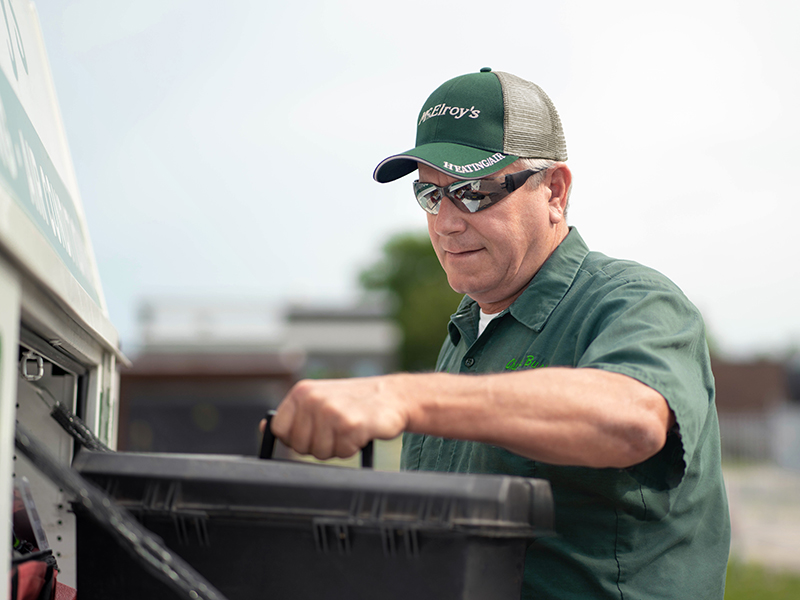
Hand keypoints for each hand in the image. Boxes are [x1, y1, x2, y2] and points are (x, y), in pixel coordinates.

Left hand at [264, 376, 409, 459]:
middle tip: (335, 430)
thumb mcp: (319, 400)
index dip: (294, 438)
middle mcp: (314, 399)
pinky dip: (353, 448)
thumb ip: (294, 415)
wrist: (392, 396)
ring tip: (349, 429)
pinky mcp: (351, 424)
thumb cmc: (354, 402)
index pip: (279, 429)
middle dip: (318, 446)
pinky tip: (361, 431)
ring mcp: (332, 411)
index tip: (311, 433)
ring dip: (337, 447)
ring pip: (320, 452)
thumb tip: (266, 427)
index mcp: (302, 392)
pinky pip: (342, 452)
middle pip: (299, 445)